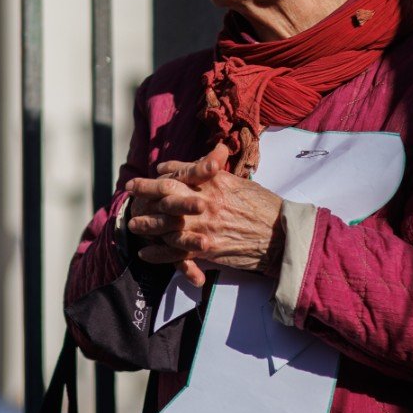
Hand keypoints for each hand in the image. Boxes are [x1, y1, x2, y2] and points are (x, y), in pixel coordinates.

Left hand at [124, 144, 283, 287]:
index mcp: (214, 182)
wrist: (282, 236)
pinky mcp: (206, 249)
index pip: (181, 172)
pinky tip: (146, 254)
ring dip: (147, 224)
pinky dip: (159, 254)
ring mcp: (203, 226)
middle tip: (130, 189)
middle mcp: (204, 202)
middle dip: (145, 190)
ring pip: (165, 223)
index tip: (154, 171)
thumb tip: (210, 158)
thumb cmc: (266, 208)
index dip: (165, 171)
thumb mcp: (242, 183)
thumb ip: (221, 174)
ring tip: (133, 224)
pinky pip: (175, 252)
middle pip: (167, 193)